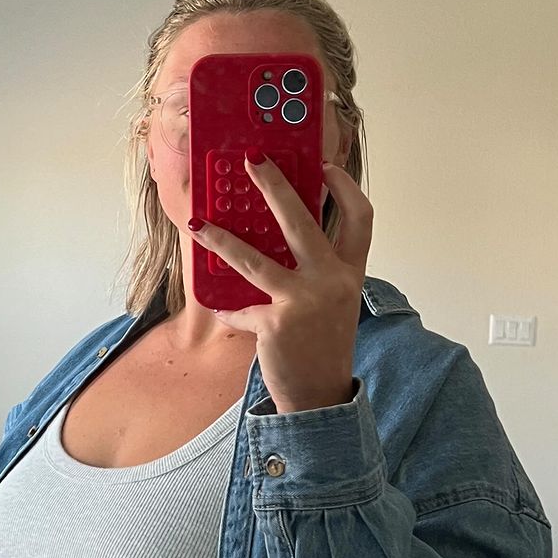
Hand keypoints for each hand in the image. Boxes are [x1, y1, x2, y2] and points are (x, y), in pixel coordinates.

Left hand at [188, 156, 372, 413]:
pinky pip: (240, 307)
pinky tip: (220, 307)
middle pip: (302, 220)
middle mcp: (332, 281)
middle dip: (274, 186)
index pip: (360, 219)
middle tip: (252, 161)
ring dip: (221, 239)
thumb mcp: (330, 301)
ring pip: (253, 260)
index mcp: (350, 273)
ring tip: (197, 223)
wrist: (320, 396)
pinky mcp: (276, 323)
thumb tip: (273, 235)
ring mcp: (304, 301)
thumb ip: (314, 269)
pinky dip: (228, 308)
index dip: (344, 187)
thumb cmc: (321, 344)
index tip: (324, 166)